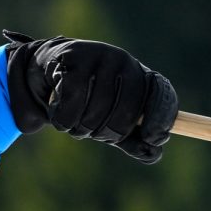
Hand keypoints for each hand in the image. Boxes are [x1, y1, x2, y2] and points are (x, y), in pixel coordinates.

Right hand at [4, 34, 177, 163]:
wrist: (48, 72)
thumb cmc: (87, 99)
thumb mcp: (112, 120)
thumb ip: (133, 140)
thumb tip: (153, 155)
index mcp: (140, 75)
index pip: (162, 93)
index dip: (160, 118)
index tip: (154, 139)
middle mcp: (124, 61)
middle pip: (127, 111)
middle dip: (106, 133)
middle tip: (92, 133)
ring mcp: (98, 56)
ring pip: (96, 110)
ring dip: (80, 128)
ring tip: (73, 122)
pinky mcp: (72, 56)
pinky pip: (71, 102)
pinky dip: (63, 118)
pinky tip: (58, 111)